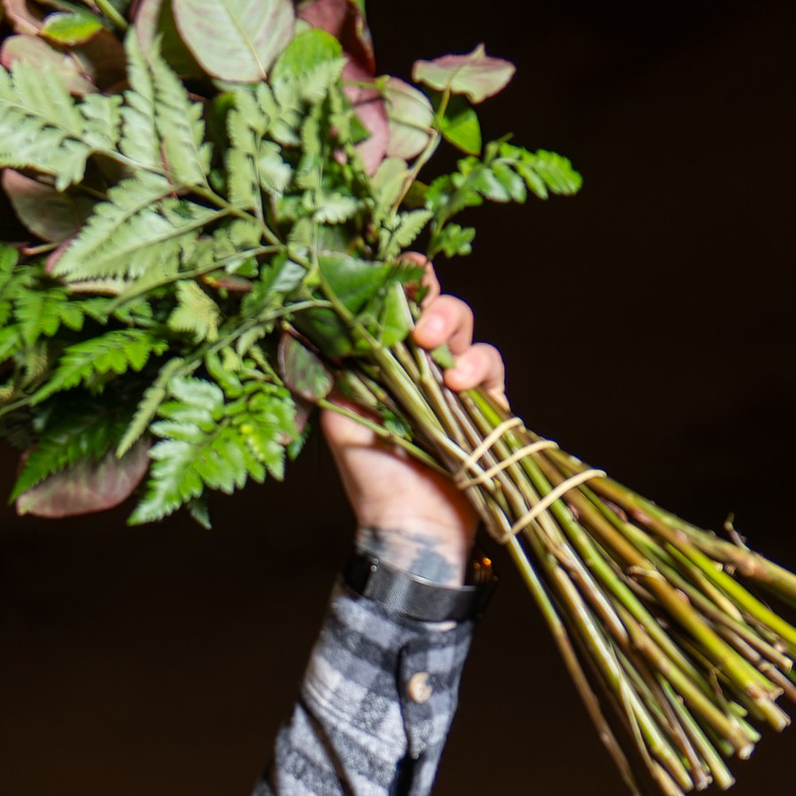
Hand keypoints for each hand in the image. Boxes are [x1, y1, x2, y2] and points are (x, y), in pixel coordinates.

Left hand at [322, 286, 505, 584]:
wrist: (408, 527)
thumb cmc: (370, 477)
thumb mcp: (339, 419)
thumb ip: (331, 373)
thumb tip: (304, 324)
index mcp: (388, 362)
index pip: (396, 307)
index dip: (398, 281)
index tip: (391, 268)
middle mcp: (423, 365)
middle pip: (435, 305)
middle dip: (427, 299)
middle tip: (411, 321)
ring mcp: (457, 382)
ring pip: (465, 328)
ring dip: (450, 325)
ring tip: (430, 344)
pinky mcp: (487, 403)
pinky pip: (491, 365)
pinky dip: (477, 364)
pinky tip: (457, 381)